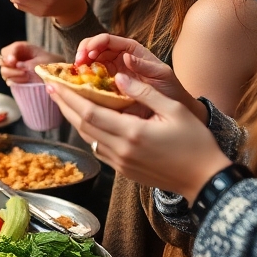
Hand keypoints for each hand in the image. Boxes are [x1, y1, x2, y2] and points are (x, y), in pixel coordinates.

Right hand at [0, 41, 64, 84]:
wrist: (57, 72)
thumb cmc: (51, 63)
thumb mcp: (43, 61)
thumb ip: (30, 63)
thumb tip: (17, 65)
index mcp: (21, 48)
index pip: (7, 50)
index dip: (8, 56)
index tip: (13, 62)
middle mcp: (14, 57)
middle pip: (1, 61)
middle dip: (10, 68)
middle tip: (23, 72)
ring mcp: (13, 67)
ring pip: (4, 72)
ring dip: (13, 76)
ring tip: (26, 77)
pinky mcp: (15, 76)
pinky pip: (8, 80)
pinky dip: (15, 82)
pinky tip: (25, 81)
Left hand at [49, 73, 230, 201]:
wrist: (205, 181)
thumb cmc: (195, 143)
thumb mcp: (174, 110)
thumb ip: (143, 92)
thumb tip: (117, 76)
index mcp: (131, 133)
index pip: (89, 112)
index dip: (68, 97)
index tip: (54, 83)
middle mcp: (120, 150)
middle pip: (82, 125)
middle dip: (64, 104)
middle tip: (51, 86)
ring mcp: (120, 163)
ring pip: (87, 138)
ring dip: (73, 118)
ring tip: (64, 100)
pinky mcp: (124, 171)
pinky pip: (98, 148)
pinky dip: (88, 132)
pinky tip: (87, 120)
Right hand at [74, 34, 203, 118]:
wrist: (173, 111)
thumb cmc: (170, 90)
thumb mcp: (161, 75)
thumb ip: (145, 65)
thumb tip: (126, 56)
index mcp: (131, 50)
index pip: (108, 40)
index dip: (94, 43)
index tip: (87, 53)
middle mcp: (119, 57)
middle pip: (94, 47)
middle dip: (83, 52)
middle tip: (77, 63)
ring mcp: (112, 71)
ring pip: (90, 62)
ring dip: (81, 65)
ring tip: (76, 73)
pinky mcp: (108, 85)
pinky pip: (92, 78)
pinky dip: (84, 79)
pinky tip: (80, 84)